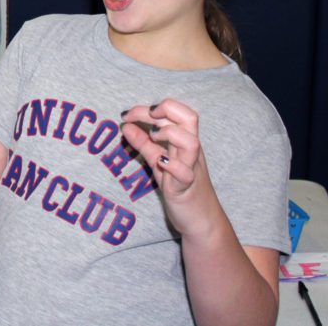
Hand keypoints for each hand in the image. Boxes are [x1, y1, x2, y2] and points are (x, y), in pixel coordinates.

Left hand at [121, 98, 220, 237]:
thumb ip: (144, 143)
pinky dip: (172, 165)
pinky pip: (185, 174)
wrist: (201, 221)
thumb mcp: (159, 161)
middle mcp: (191, 152)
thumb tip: (126, 125)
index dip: (152, 107)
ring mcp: (191, 169)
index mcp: (185, 141)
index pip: (177, 112)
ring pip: (191, 143)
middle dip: (165, 110)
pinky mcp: (185, 188)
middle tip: (146, 118)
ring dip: (170, 135)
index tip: (128, 114)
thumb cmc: (181, 187)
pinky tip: (160, 163)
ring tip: (154, 138)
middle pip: (190, 118)